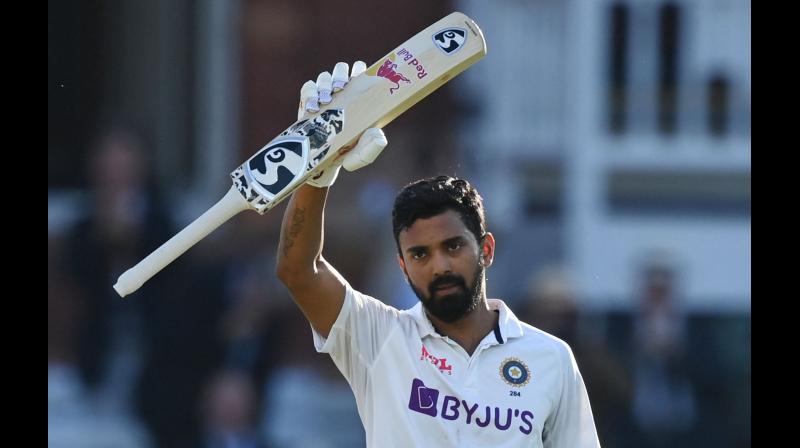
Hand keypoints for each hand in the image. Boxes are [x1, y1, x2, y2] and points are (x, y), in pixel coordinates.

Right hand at [299, 62, 388, 187]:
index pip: (361, 72)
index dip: (359, 70)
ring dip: (324, 85)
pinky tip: (312, 108)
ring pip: (324, 77)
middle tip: (340, 89)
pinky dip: (309, 94)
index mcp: (359, 97)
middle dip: (340, 76)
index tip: (357, 77)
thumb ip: (371, 146)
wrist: (323, 163)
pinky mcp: (307, 102)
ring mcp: (324, 96)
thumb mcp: (363, 154)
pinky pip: (308, 88)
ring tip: (326, 102)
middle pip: (341, 69)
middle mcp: (342, 93)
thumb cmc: (348, 155)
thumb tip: (378, 134)